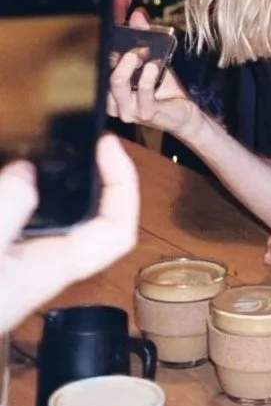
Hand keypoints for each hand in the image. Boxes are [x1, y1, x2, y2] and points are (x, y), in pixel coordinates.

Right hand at [0, 134, 138, 333]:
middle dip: (84, 174)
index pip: (114, 230)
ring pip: (44, 215)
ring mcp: (14, 263)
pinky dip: (11, 196)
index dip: (122, 185)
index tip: (105, 145)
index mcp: (50, 268)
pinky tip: (2, 170)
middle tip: (74, 137)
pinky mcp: (0, 260)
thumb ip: (9, 207)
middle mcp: (38, 265)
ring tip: (30, 146)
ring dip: (41, 182)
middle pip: (85, 216)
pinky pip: (13, 221)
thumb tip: (27, 171)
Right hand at [108, 10, 193, 135]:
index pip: (98, 70)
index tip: (111, 33)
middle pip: (101, 77)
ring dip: (128, 65)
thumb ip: (144, 36)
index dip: (102, 51)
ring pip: (117, 85)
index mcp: (111, 90)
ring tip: (140, 53)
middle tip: (129, 46)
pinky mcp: (146, 113)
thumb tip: (137, 14)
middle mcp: (115, 102)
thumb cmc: (164, 88)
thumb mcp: (153, 58)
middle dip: (114, 57)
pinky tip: (154, 65)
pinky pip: (143, 92)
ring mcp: (129, 110)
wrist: (185, 113)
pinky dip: (148, 75)